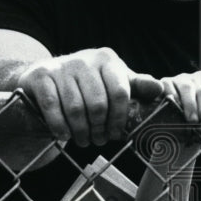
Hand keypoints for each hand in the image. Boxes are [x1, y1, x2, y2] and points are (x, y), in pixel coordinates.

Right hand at [18, 47, 162, 146]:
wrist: (45, 77)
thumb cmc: (86, 84)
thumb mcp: (112, 82)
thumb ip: (135, 87)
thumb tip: (160, 89)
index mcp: (107, 60)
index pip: (120, 92)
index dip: (119, 119)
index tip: (116, 134)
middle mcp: (84, 59)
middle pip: (98, 104)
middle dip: (99, 129)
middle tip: (98, 141)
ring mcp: (61, 66)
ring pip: (76, 108)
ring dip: (80, 132)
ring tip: (83, 140)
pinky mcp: (41, 76)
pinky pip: (53, 107)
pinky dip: (60, 126)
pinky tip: (64, 136)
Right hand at [160, 71, 200, 124]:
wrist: (173, 112)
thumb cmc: (197, 115)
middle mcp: (199, 77)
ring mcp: (182, 78)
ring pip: (187, 88)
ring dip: (190, 106)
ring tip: (192, 121)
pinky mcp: (167, 81)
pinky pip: (170, 88)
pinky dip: (173, 99)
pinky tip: (176, 110)